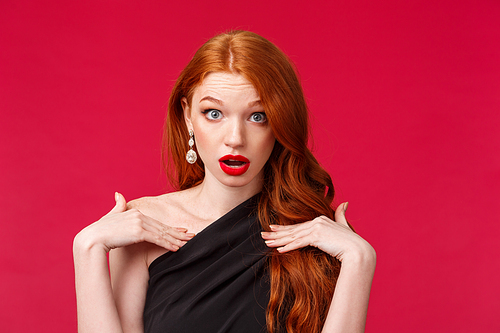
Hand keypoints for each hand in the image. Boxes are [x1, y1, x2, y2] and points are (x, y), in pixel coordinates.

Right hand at [74, 192, 193, 252]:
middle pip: (162, 227)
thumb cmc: (100, 230)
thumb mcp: (111, 216)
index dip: (171, 228)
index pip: (157, 223)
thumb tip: (118, 194)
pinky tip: (177, 248)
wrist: (92, 239)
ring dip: (176, 240)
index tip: (182, 231)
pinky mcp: (138, 232)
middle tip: (192, 236)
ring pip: (162, 233)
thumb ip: (118, 206)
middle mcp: (139, 216)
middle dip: (178, 233)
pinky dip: (168, 244)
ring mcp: (139, 223)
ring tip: (188, 243)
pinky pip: (157, 239)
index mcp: (136, 213)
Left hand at [261, 203, 373, 261]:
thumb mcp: (344, 226)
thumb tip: (346, 203)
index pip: (298, 226)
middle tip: (263, 235)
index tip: (272, 229)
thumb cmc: (351, 241)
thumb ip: (341, 214)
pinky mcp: (316, 237)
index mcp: (320, 220)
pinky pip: (299, 243)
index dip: (284, 228)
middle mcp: (316, 222)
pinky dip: (288, 247)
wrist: (358, 250)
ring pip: (292, 237)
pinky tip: (278, 250)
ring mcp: (316, 229)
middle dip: (276, 234)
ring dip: (278, 241)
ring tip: (266, 243)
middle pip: (292, 230)